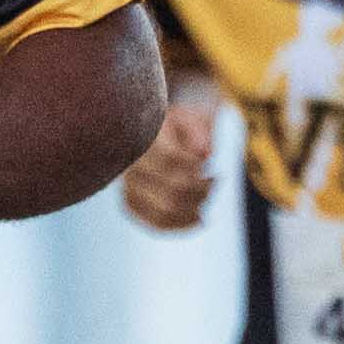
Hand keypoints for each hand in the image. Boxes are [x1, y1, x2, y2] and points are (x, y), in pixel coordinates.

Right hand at [118, 83, 225, 234]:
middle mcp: (130, 165)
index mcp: (140, 139)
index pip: (169, 159)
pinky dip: (181, 224)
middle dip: (200, 189)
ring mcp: (128, 187)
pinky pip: (155, 223)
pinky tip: (199, 219)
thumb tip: (204, 153)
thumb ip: (198, 131)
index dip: (193, 165)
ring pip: (164, 211)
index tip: (206, 160)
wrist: (160, 132)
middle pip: (170, 190)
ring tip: (208, 194)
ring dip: (195, 207)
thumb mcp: (191, 118)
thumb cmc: (179, 124)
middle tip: (215, 179)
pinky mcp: (131, 203)